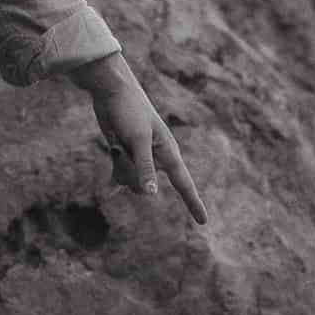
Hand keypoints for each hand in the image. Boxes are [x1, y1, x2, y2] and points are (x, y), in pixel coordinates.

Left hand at [70, 52, 206, 224]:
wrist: (111, 91)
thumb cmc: (130, 111)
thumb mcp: (138, 140)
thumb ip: (145, 167)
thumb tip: (152, 194)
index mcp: (168, 153)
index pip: (184, 184)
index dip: (194, 204)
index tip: (203, 222)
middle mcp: (157, 158)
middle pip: (145, 187)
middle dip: (130, 174)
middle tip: (123, 148)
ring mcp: (141, 158)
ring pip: (130, 181)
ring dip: (120, 166)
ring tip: (117, 143)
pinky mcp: (126, 155)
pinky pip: (120, 175)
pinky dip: (115, 170)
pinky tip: (112, 161)